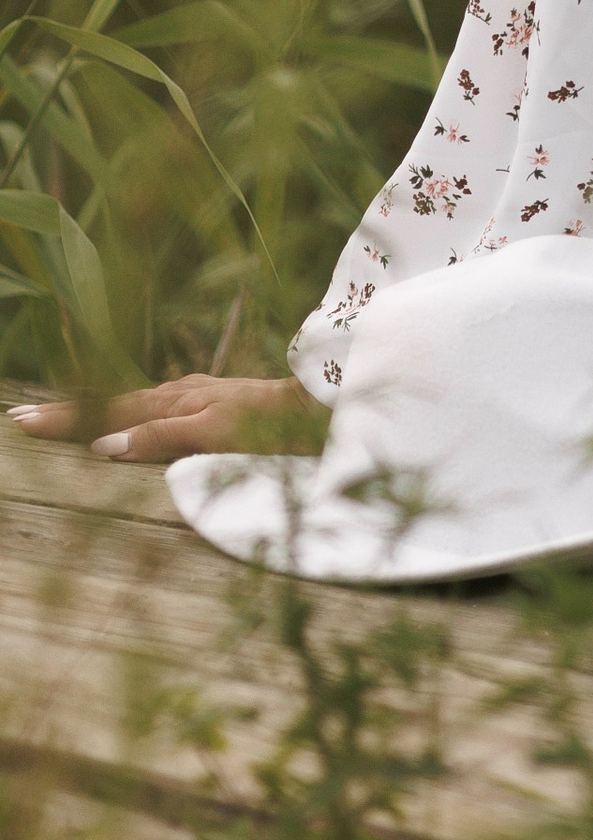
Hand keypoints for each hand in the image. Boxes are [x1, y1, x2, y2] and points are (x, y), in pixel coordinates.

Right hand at [8, 374, 321, 461]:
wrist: (316, 407)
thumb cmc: (268, 426)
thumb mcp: (211, 434)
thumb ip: (158, 437)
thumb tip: (102, 446)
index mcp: (170, 403)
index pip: (104, 413)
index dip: (64, 420)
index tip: (22, 422)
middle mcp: (177, 394)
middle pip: (109, 404)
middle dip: (65, 411)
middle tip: (20, 415)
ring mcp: (194, 395)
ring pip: (130, 401)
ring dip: (92, 407)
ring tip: (60, 411)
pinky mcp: (211, 400)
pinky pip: (155, 403)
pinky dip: (126, 407)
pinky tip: (129, 410)